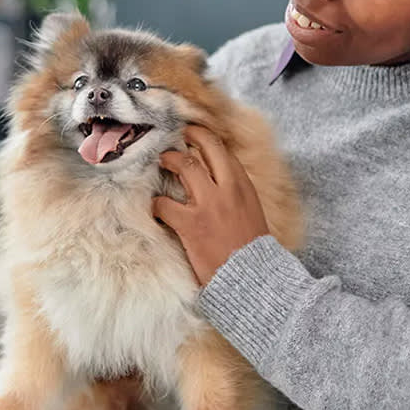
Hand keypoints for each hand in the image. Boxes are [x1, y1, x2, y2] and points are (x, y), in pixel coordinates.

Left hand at [153, 125, 269, 285]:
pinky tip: (157, 207)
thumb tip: (219, 180)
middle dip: (190, 136)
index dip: (207, 139)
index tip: (196, 135)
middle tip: (178, 136)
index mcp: (244, 186)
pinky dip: (157, 204)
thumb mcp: (251, 211)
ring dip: (170, 160)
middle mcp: (227, 188)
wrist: (252, 274)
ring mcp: (208, 204)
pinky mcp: (190, 224)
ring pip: (184, 166)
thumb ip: (236, 192)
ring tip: (162, 161)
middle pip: (205, 147)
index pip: (223, 151)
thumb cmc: (252, 247)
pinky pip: (164, 204)